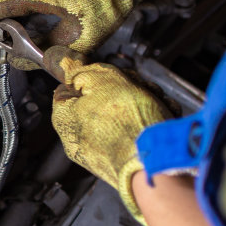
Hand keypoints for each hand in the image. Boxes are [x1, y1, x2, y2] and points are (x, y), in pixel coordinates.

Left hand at [48, 51, 167, 223]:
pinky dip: (153, 122)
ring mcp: (105, 152)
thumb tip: (62, 61)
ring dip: (144, 101)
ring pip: (123, 114)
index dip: (87, 75)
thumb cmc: (128, 125)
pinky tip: (163, 119)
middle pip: (99, 99)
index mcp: (65, 119)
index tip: (105, 72)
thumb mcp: (102, 81)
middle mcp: (80, 139)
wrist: (159, 164)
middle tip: (137, 86)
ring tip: (155, 103)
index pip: (66, 89)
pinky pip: (138, 132)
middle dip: (124, 87)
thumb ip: (81, 70)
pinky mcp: (128, 160)